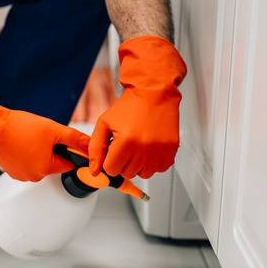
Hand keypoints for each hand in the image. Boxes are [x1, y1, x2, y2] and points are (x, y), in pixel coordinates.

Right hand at [0, 91, 88, 181]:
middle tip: (43, 136)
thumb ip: (75, 139)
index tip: (62, 141)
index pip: (69, 164)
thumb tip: (92, 146)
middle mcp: (33, 177)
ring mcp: (20, 175)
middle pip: (53, 164)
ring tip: (29, 137)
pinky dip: (26, 154)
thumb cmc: (18, 128)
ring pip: (39, 163)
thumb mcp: (53, 130)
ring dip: (39, 152)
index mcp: (46, 169)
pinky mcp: (11, 170)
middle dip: (52, 151)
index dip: (68, 151)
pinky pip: (26, 163)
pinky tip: (20, 142)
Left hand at [89, 35, 186, 178]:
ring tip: (138, 146)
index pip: (111, 170)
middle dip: (124, 162)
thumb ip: (96, 148)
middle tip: (127, 145)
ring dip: (139, 164)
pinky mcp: (171, 150)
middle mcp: (144, 149)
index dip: (110, 160)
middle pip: (127, 173)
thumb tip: (95, 172)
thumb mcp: (104, 123)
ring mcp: (159, 151)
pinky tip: (150, 148)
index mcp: (125, 142)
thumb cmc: (129, 107)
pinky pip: (160, 169)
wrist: (154, 93)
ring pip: (144, 174)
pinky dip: (154, 162)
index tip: (115, 149)